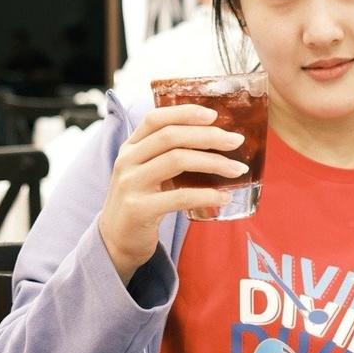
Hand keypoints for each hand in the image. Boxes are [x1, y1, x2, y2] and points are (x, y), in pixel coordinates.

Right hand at [98, 105, 248, 283]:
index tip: (214, 114)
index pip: (155, 118)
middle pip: (171, 136)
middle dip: (208, 136)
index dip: (184, 112)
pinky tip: (224, 197)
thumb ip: (167, 154)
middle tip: (236, 141)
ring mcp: (131, 184)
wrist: (116, 240)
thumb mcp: (146, 171)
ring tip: (237, 169)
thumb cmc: (141, 201)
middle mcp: (127, 161)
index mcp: (130, 147)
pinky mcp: (139, 209)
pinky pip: (180, 197)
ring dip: (213, 162)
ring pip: (177, 160)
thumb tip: (215, 139)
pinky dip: (207, 195)